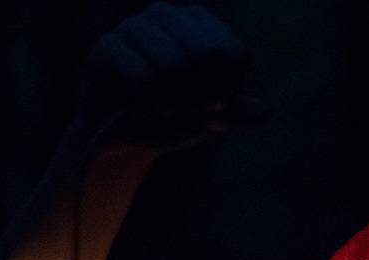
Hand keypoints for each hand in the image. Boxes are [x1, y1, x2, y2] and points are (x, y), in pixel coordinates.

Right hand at [77, 2, 263, 152]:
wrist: (124, 136)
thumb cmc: (176, 117)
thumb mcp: (216, 119)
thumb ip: (242, 115)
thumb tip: (261, 112)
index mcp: (199, 22)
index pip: (233, 54)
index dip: (227, 91)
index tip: (212, 103)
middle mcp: (166, 14)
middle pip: (205, 54)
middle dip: (202, 94)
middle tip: (187, 107)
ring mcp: (133, 26)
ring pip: (174, 65)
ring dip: (175, 101)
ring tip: (165, 107)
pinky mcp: (107, 47)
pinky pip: (144, 80)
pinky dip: (151, 104)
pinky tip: (143, 107)